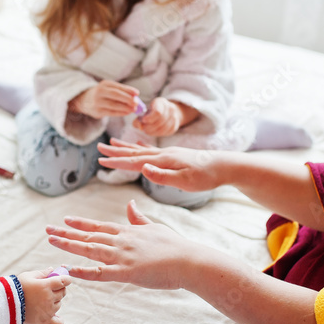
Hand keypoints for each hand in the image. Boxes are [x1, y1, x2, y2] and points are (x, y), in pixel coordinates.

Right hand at [16, 269, 71, 323]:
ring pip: (59, 304)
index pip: (64, 281)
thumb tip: (52, 270)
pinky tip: (54, 316)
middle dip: (58, 289)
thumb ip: (42, 273)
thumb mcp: (28, 276)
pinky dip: (58, 320)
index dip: (65, 279)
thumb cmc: (15, 288)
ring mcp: (47, 310)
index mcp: (46, 285)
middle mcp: (48, 298)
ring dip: (54, 302)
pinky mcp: (44, 321)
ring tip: (41, 301)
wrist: (4, 304)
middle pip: (63, 292)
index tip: (62, 279)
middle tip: (48, 289)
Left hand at [46, 200, 206, 289]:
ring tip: (52, 241)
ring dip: (69, 245)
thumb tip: (130, 204)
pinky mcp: (127, 272)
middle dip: (67, 232)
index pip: (99, 226)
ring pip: (90, 249)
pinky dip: (83, 271)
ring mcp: (123, 256)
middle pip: (89, 236)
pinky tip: (69, 270)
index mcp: (128, 232)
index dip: (81, 223)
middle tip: (48, 229)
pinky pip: (100, 273)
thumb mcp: (155, 227)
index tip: (65, 219)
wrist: (189, 260)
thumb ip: (139, 218)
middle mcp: (121, 241)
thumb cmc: (176, 247)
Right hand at [69, 80, 138, 118]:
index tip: (137, 93)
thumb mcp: (110, 89)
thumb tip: (136, 96)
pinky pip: (111, 112)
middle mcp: (100, 91)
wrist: (85, 100)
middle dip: (127, 99)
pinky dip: (121, 113)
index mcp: (105, 84)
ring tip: (133, 109)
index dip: (128, 90)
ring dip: (125, 107)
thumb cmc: (103, 94)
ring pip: (114, 105)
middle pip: (116, 95)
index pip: (118, 87)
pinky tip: (127, 112)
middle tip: (136, 103)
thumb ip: (122, 91)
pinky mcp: (97, 111)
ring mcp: (97, 102)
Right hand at [97, 139, 226, 191]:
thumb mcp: (185, 181)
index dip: (117, 162)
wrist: (224, 165)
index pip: (135, 162)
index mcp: (163, 160)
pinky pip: (151, 150)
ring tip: (112, 142)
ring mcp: (168, 153)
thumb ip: (163, 176)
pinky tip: (137, 145)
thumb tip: (143, 169)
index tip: (101, 161)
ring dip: (125, 147)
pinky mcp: (174, 155)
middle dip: (115, 151)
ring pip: (141, 149)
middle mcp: (163, 154)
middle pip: (134, 152)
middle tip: (99, 148)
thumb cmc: (206, 176)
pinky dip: (141, 147)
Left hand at [132, 97, 182, 136]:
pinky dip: (158, 134)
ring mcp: (174, 117)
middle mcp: (170, 108)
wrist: (167, 112)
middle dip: (149, 127)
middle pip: (160, 122)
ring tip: (147, 131)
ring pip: (163, 128)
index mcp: (161, 102)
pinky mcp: (175, 126)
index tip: (144, 120)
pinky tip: (153, 132)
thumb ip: (139, 119)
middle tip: (144, 129)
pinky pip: (165, 132)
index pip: (158, 112)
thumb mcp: (145, 111)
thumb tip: (139, 127)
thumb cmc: (152, 111)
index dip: (150, 118)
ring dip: (153, 132)